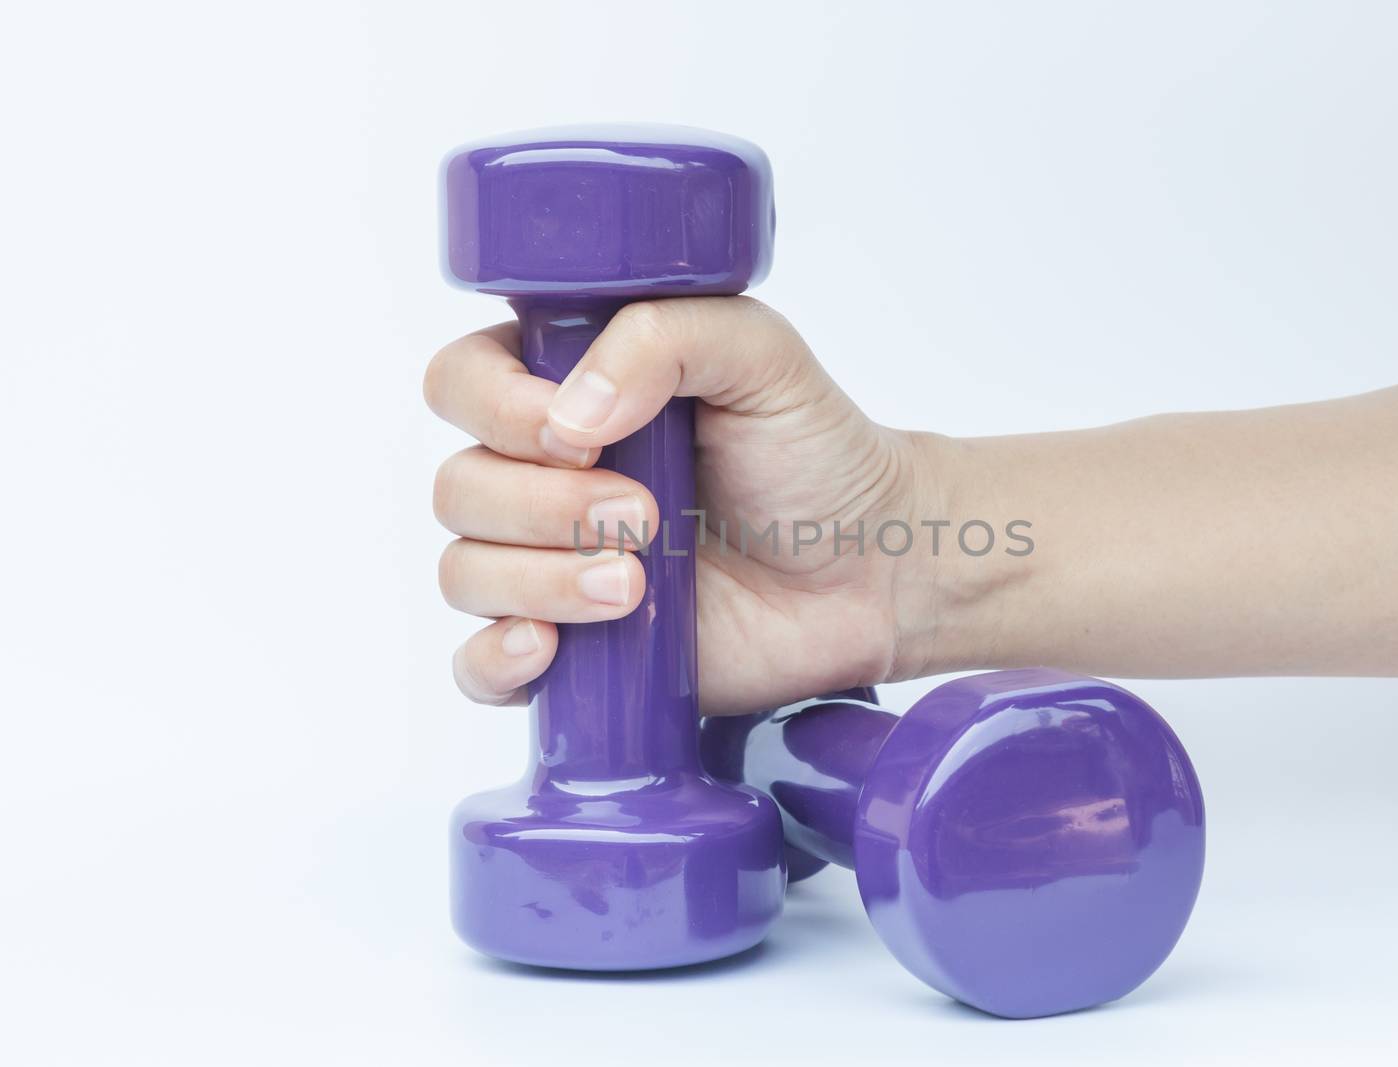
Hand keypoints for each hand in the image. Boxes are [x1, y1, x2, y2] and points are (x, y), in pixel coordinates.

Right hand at [425, 297, 934, 714]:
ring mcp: (550, 564)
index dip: (499, 410)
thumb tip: (569, 415)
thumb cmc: (815, 454)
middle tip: (645, 516)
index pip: (462, 383)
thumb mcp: (757, 353)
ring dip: (540, 580)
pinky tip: (548, 650)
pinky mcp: (573, 649)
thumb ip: (662, 336)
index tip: (580, 433)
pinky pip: (480, 667)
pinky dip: (495, 660)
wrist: (872, 564)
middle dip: (543, 506)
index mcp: (566, 388)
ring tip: (637, 585)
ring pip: (465, 573)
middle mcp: (543, 475)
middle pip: (457, 487)